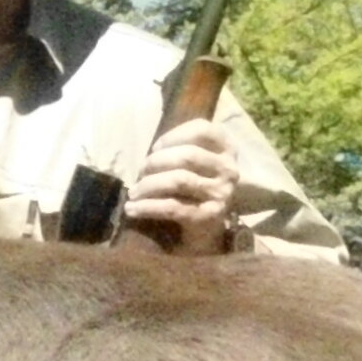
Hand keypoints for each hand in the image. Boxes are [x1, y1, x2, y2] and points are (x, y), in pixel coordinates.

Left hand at [124, 118, 237, 252]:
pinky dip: (148, 207)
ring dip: (149, 184)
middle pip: (188, 155)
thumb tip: (147, 155)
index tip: (155, 147)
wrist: (209, 230)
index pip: (202, 129)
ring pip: (179, 180)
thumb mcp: (196, 163)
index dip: (173, 135)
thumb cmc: (196, 189)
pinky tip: (132, 209)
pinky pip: (173, 207)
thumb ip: (180, 150)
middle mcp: (229, 169)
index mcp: (227, 149)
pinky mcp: (210, 216)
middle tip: (139, 172)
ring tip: (133, 192)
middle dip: (156, 161)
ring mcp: (222, 193)